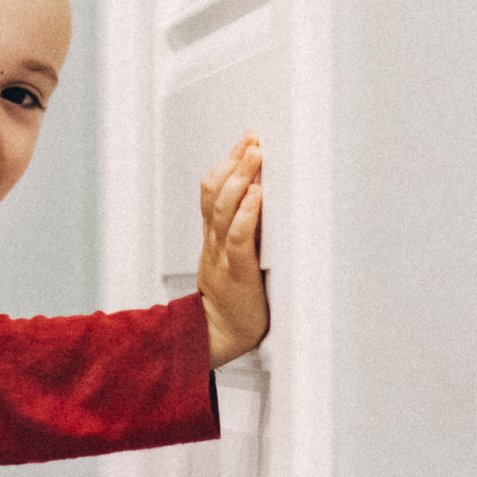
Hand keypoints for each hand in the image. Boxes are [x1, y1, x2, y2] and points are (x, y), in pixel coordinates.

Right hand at [198, 134, 267, 367]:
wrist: (219, 336)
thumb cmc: (233, 301)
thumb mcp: (231, 258)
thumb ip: (241, 233)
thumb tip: (265, 202)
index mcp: (213, 237)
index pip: (211, 192)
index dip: (226, 164)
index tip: (245, 141)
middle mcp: (214, 242)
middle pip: (216, 193)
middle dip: (235, 162)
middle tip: (253, 140)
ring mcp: (221, 256)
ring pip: (224, 210)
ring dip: (241, 179)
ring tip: (256, 157)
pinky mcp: (236, 273)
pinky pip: (237, 239)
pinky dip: (248, 215)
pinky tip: (258, 197)